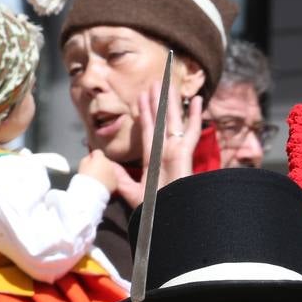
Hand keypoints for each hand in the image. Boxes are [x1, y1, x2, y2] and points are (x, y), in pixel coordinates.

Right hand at [77, 149, 119, 192]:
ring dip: (105, 173)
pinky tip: (101, 185)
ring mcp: (114, 173)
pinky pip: (112, 180)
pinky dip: (108, 181)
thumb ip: (88, 157)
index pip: (97, 152)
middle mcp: (109, 164)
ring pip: (109, 170)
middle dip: (100, 165)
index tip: (90, 162)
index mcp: (100, 158)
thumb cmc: (85, 177)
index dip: (93, 157)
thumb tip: (91, 157)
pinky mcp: (115, 183)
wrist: (90, 192)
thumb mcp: (82, 163)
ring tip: (97, 180)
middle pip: (104, 161)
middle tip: (93, 172)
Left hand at [117, 85, 202, 208]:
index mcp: (153, 159)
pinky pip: (191, 130)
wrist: (165, 219)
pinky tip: (196, 100)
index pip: (147, 129)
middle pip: (160, 120)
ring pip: (173, 120)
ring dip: (171, 101)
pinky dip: (194, 115)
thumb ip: (120, 176)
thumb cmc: (151, 210)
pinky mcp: (185, 153)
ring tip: (169, 83)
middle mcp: (165, 151)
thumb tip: (106, 162)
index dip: (144, 112)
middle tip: (155, 82)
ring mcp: (176, 150)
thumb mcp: (130, 191)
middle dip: (157, 101)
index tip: (142, 97)